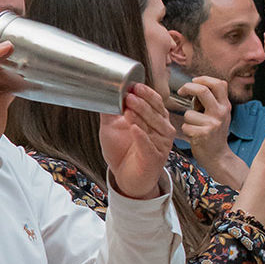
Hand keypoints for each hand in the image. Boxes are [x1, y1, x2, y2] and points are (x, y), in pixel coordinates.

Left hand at [100, 83, 175, 199]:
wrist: (125, 177)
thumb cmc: (123, 151)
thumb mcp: (112, 126)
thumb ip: (110, 110)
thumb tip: (101, 92)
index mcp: (156, 120)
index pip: (156, 103)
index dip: (147, 94)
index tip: (134, 86)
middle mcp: (162, 131)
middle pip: (157, 113)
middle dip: (143, 103)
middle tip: (129, 96)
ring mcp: (161, 145)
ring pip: (155, 127)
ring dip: (142, 116)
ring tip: (129, 109)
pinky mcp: (155, 159)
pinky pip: (149, 146)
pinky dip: (142, 137)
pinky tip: (134, 129)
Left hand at [178, 75, 233, 164]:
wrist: (218, 156)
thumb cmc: (214, 134)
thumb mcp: (218, 115)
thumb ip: (210, 101)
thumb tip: (194, 86)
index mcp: (225, 106)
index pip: (219, 84)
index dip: (204, 79)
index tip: (194, 82)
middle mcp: (221, 114)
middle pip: (203, 90)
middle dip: (188, 88)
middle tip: (182, 91)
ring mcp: (213, 124)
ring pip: (189, 113)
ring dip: (187, 120)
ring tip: (195, 127)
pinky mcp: (203, 134)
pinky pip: (186, 126)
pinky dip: (186, 131)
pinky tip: (194, 136)